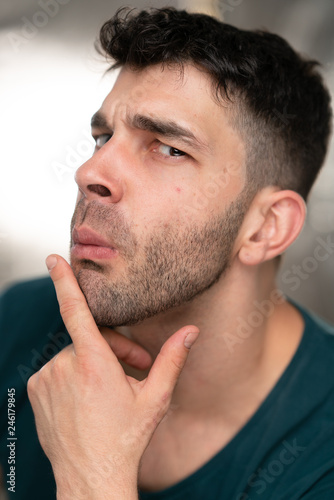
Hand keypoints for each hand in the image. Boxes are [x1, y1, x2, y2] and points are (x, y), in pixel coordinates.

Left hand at [27, 255, 198, 499]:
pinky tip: (88, 397)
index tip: (53, 259)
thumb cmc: (126, 439)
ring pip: (74, 354)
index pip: (75, 311)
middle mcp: (64, 368)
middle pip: (89, 338)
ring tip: (112, 387)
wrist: (91, 478)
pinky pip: (58, 369)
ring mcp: (45, 381)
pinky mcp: (35, 391)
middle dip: (114, 347)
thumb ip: (172, 359)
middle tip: (136, 366)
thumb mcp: (155, 398)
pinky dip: (74, 374)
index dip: (64, 281)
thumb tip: (192, 332)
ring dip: (94, 362)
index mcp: (93, 364)